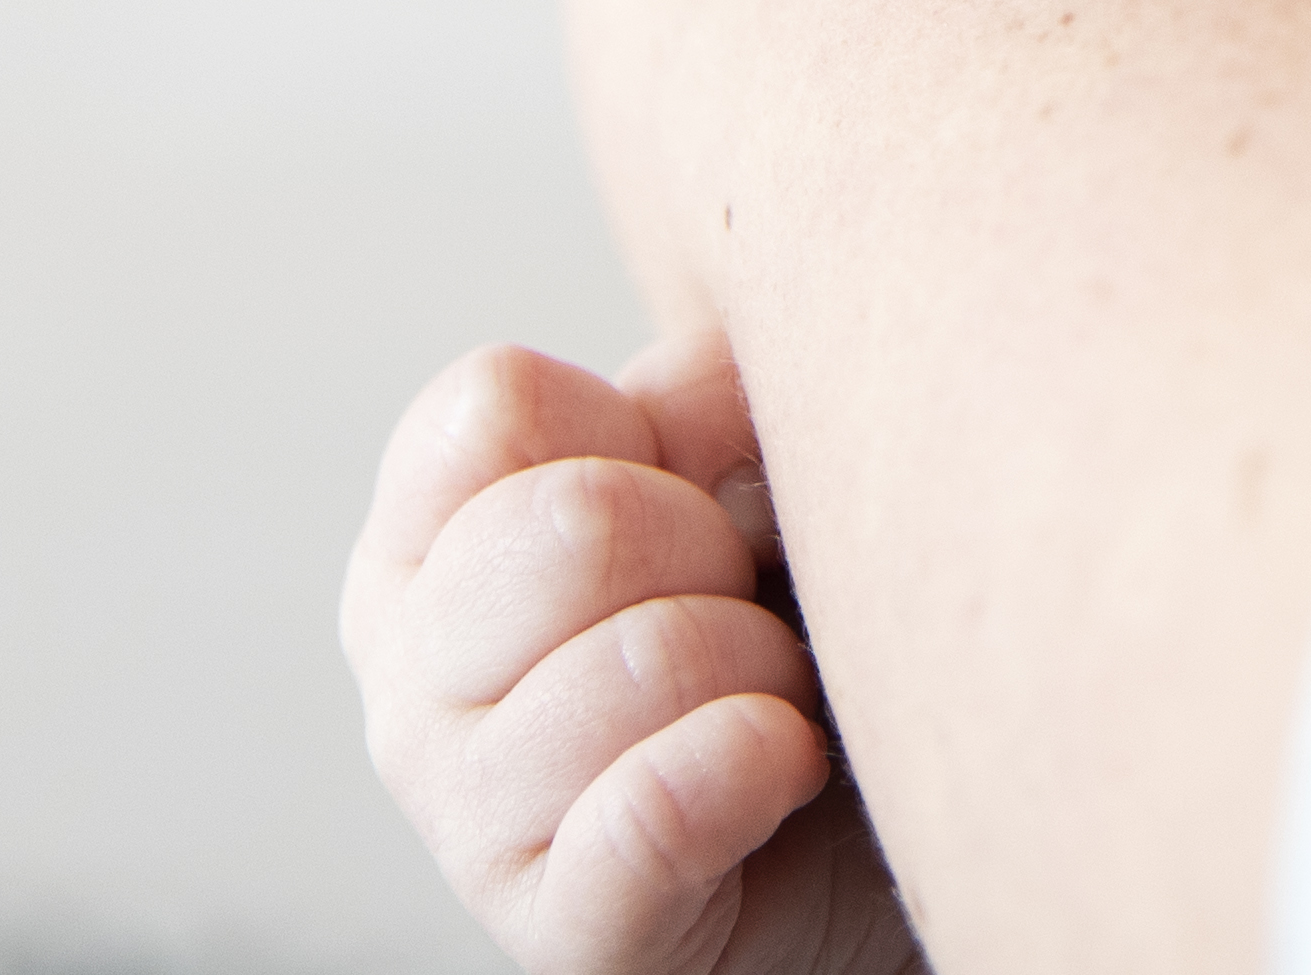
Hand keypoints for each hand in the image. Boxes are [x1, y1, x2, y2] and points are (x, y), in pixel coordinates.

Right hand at [343, 333, 921, 974]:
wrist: (899, 807)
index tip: (703, 488)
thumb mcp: (757, 458)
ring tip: (772, 697)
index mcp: (429, 543)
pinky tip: (783, 766)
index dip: (647, 426)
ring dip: (759, 667)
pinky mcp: (561, 933)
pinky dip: (751, 767)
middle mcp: (411, 679)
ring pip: (634, 665)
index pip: (491, 405)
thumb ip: (709, 390)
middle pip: (568, 526)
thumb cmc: (803, 612)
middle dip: (712, 547)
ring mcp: (466, 819)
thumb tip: (693, 416)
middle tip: (752, 607)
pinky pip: (652, 816)